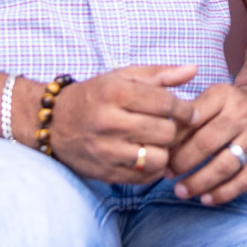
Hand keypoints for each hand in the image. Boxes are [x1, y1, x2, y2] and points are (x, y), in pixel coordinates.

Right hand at [42, 64, 199, 183]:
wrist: (52, 123)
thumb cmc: (95, 96)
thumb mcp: (123, 77)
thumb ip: (161, 74)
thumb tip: (194, 69)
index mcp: (115, 93)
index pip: (166, 103)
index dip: (186, 109)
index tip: (190, 113)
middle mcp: (109, 122)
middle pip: (165, 132)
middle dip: (174, 129)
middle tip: (171, 126)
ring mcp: (105, 150)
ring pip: (158, 158)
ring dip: (164, 151)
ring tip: (158, 142)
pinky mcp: (104, 172)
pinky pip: (144, 177)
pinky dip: (152, 168)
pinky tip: (147, 155)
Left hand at [166, 82, 246, 204]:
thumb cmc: (227, 110)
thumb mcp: (208, 100)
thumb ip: (185, 116)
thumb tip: (157, 141)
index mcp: (223, 96)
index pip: (191, 120)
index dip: (172, 141)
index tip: (159, 154)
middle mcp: (244, 114)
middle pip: (206, 143)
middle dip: (182, 163)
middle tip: (167, 174)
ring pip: (225, 165)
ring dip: (199, 182)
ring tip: (181, 191)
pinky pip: (244, 180)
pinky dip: (223, 193)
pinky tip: (205, 199)